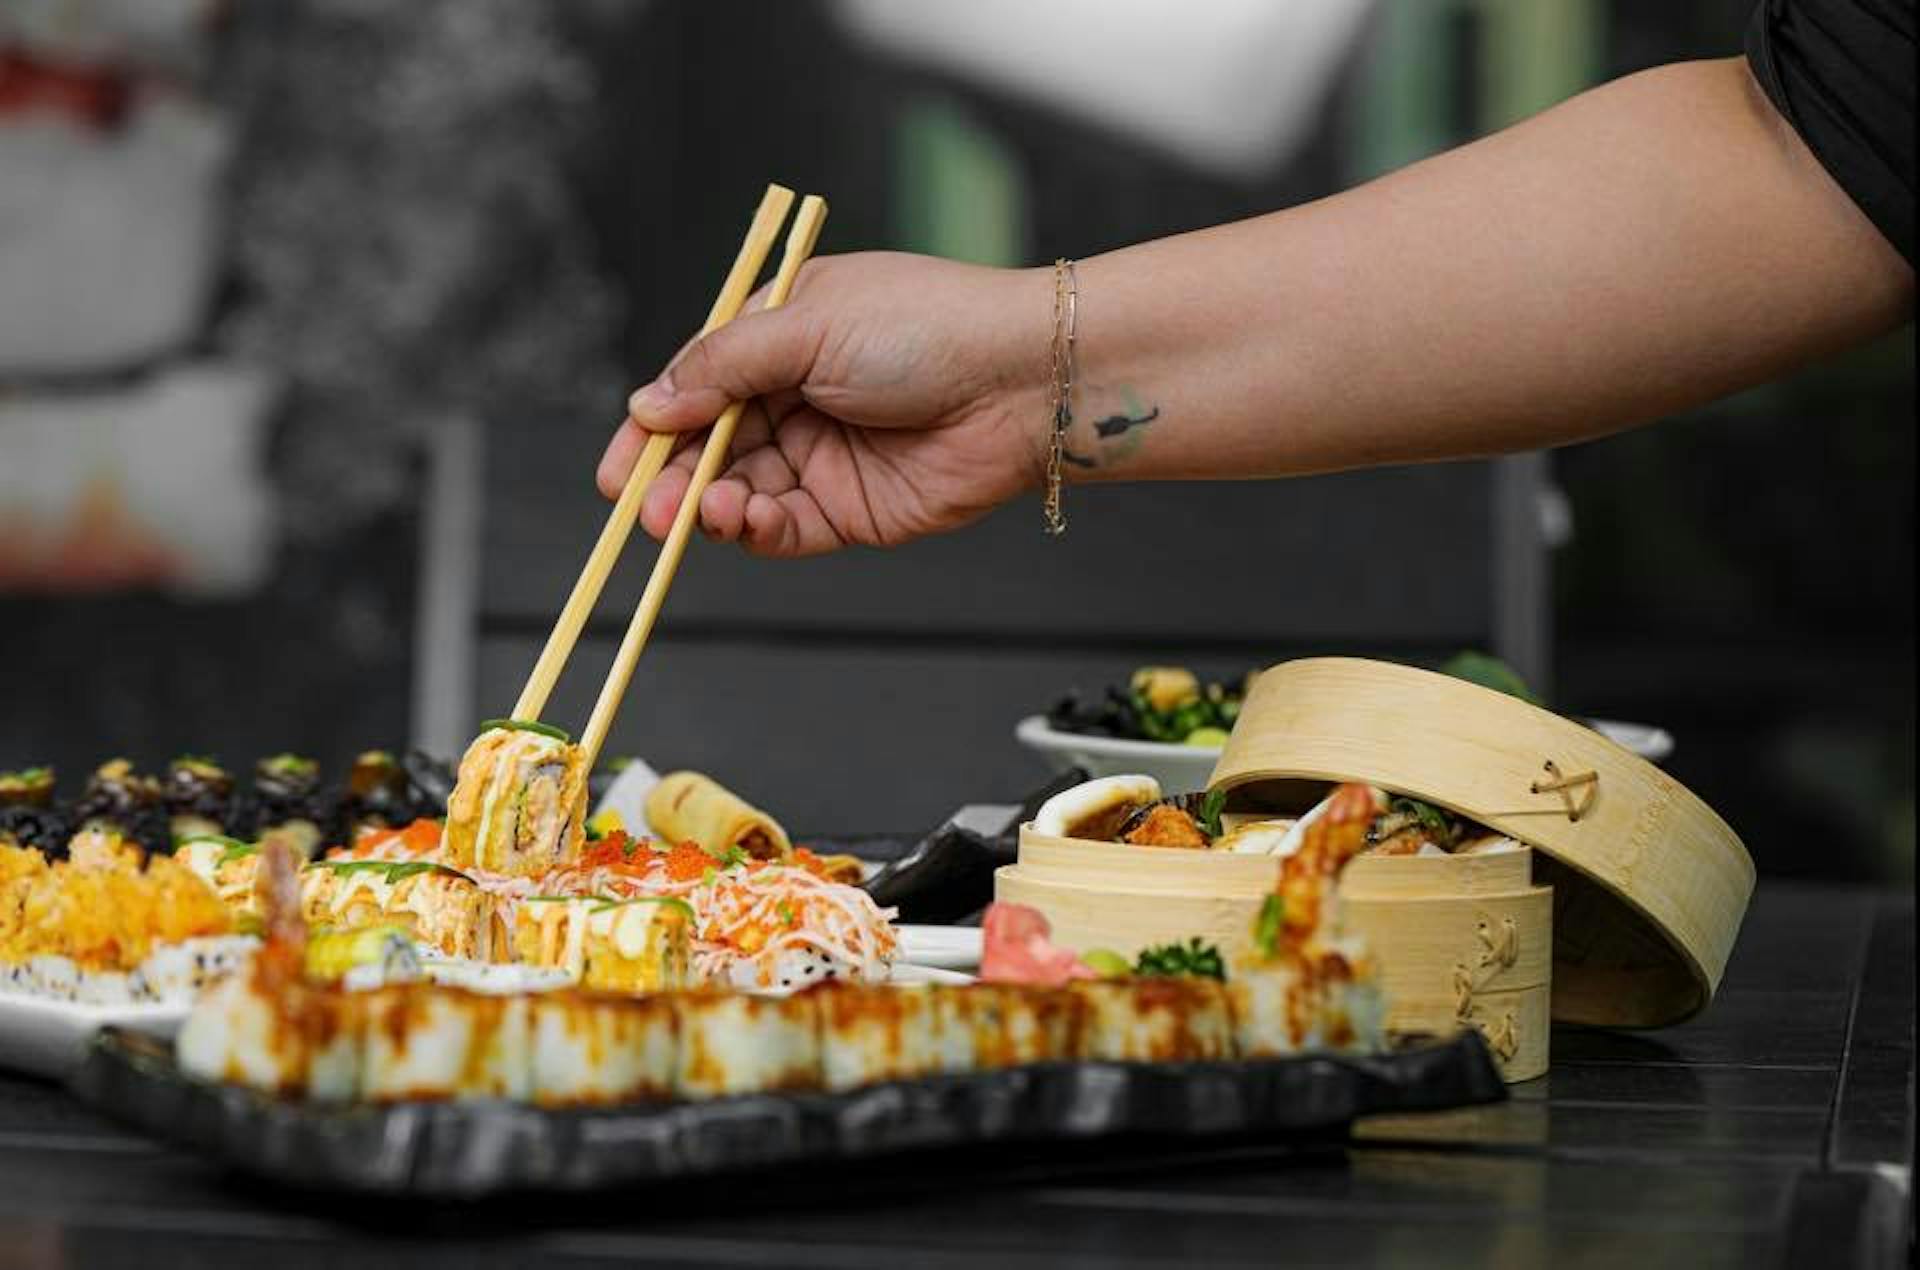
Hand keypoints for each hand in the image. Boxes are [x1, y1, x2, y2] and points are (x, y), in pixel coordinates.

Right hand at [598, 252, 1050, 555]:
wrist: (1022, 381)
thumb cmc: (927, 327)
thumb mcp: (807, 325)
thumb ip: (723, 368)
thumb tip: (648, 405)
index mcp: (781, 334)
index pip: (695, 385)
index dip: (654, 426)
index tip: (619, 465)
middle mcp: (795, 395)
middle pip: (708, 447)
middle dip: (671, 478)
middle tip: (643, 506)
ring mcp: (822, 455)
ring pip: (739, 493)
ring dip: (709, 507)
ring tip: (702, 511)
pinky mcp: (851, 510)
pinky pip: (784, 530)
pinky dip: (755, 531)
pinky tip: (743, 520)